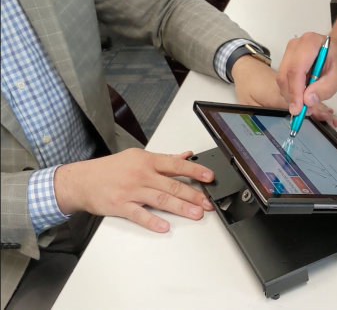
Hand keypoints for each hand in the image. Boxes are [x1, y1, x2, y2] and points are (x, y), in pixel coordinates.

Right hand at [54, 149, 214, 232]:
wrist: (80, 180)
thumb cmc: (110, 169)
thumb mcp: (137, 157)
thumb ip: (163, 159)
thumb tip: (185, 156)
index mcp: (147, 160)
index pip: (176, 164)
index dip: (195, 171)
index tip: (209, 177)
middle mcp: (141, 174)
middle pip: (172, 184)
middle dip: (193, 195)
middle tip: (207, 203)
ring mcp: (131, 190)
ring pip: (160, 199)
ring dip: (180, 207)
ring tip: (195, 214)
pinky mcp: (121, 205)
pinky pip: (139, 214)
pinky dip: (152, 220)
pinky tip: (164, 226)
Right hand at [276, 32, 336, 115]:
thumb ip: (325, 88)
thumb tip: (307, 100)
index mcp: (310, 43)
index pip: (296, 70)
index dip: (295, 92)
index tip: (298, 110)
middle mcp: (295, 45)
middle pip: (285, 74)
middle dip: (292, 96)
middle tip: (303, 111)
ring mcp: (289, 52)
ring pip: (282, 78)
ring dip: (291, 95)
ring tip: (305, 105)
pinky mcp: (288, 59)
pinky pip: (285, 78)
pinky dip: (291, 90)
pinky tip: (302, 97)